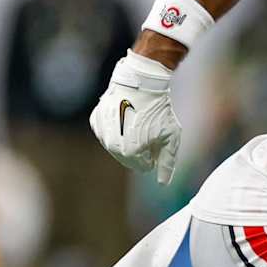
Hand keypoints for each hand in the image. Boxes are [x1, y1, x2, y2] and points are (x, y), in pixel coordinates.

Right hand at [90, 51, 181, 183]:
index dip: (154, 154)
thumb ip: (167, 164)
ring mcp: (101, 133)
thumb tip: (162, 183)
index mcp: (129, 153)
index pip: (142, 167)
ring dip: (128, 140)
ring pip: (117, 147)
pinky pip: (107, 133)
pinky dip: (116, 129)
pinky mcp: (96, 120)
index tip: (157, 138)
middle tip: (149, 130)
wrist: (141, 83)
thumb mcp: (170, 138)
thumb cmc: (159, 111)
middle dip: (140, 149)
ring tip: (138, 123)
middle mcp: (111, 146)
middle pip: (128, 158)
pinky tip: (126, 117)